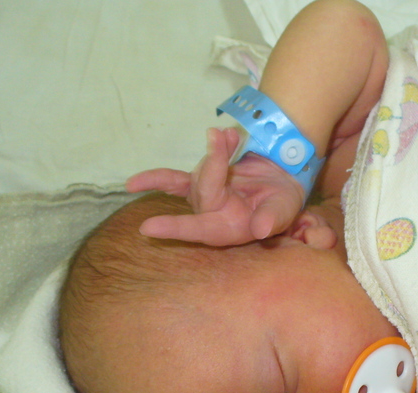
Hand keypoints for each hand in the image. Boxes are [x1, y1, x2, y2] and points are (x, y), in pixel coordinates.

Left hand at [125, 127, 305, 245]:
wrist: (283, 182)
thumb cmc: (283, 202)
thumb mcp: (286, 209)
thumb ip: (274, 218)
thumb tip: (261, 228)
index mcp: (229, 229)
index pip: (200, 229)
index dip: (174, 228)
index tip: (147, 228)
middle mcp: (211, 216)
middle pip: (202, 189)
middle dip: (214, 162)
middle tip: (229, 137)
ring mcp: (203, 199)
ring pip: (198, 173)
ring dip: (215, 152)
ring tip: (235, 137)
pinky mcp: (200, 183)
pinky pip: (173, 181)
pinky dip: (154, 180)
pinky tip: (132, 185)